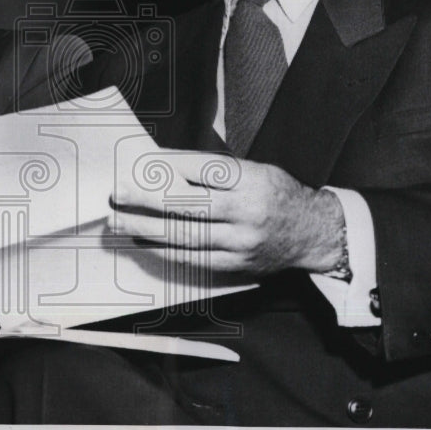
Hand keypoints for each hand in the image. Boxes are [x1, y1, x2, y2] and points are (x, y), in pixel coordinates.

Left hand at [111, 149, 343, 276]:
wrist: (312, 233)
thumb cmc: (276, 194)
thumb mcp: (254, 169)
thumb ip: (214, 170)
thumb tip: (164, 166)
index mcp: (253, 181)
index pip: (202, 171)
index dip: (168, 167)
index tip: (140, 164)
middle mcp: (247, 213)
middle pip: (188, 206)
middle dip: (147, 200)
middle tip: (118, 194)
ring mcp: (241, 243)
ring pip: (185, 236)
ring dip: (146, 229)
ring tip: (120, 221)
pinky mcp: (236, 265)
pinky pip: (192, 260)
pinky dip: (164, 251)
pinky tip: (144, 242)